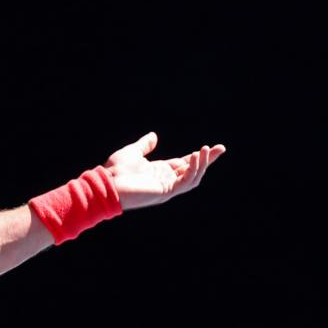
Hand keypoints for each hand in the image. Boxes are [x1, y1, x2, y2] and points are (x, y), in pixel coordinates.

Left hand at [104, 132, 225, 210]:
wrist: (106, 183)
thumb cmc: (115, 170)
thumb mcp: (132, 152)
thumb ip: (145, 145)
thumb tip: (154, 135)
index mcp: (160, 171)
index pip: (184, 163)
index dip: (197, 156)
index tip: (210, 147)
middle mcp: (166, 180)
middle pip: (193, 170)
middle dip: (207, 160)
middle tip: (221, 148)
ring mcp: (167, 187)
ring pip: (192, 177)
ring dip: (202, 164)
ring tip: (207, 149)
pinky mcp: (165, 191)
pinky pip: (185, 182)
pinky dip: (192, 170)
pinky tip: (194, 157)